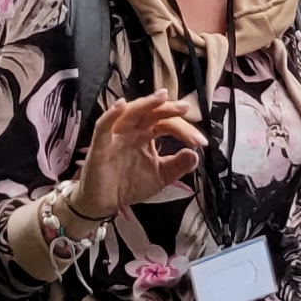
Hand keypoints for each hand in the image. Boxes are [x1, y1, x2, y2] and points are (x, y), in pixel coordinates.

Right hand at [68, 90, 206, 215]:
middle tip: (185, 108)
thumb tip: (196, 154)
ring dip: (145, 103)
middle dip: (168, 109)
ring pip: (130, 113)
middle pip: (151, 113)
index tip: (201, 142)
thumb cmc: (128, 185)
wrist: (104, 203)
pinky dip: (110, 115)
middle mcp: (132, 131)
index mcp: (147, 135)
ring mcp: (116, 136)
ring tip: (161, 97)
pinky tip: (120, 105)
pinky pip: (103, 126)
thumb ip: (178, 166)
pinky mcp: (100, 145)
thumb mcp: (160, 177)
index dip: (185, 130)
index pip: (167, 124)